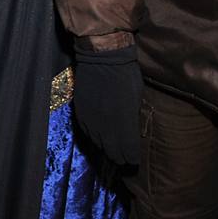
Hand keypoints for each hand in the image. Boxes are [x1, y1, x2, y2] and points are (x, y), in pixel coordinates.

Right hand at [72, 44, 142, 166]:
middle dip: (119, 157)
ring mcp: (91, 119)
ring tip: (112, 151)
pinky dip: (93, 136)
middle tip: (124, 160)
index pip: (128, 150)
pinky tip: (98, 137)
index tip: (134, 159)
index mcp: (123, 123)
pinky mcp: (80, 111)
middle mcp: (106, 125)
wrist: (102, 58)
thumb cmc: (126, 76)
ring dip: (105, 148)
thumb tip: (131, 132)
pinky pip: (86, 131)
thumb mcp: (137, 99)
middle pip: (111, 150)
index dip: (132, 157)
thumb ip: (132, 119)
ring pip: (97, 142)